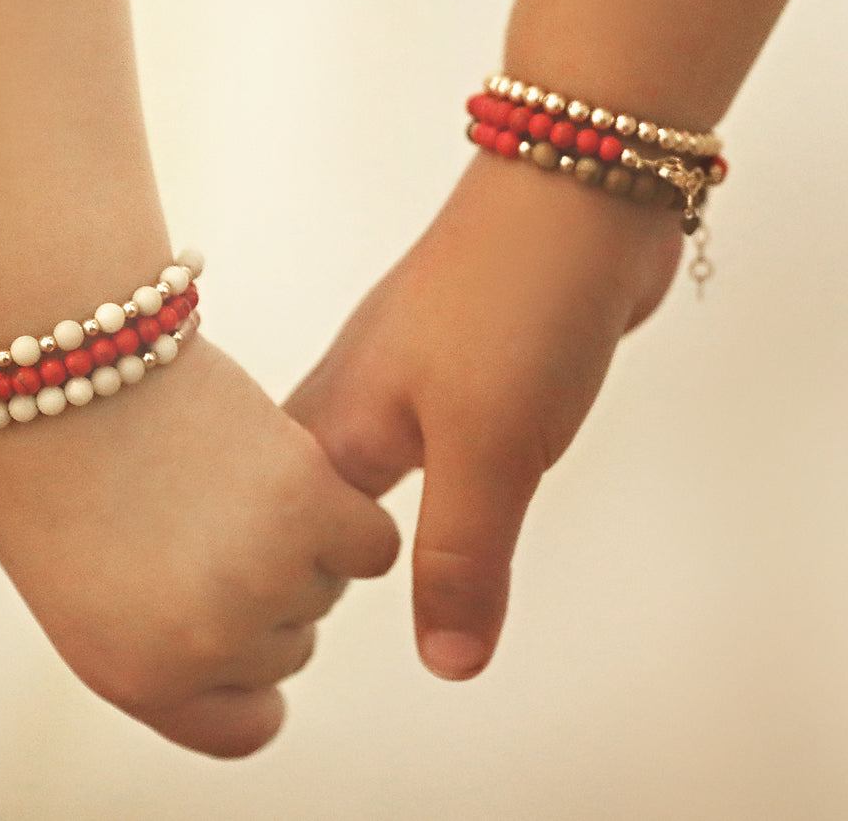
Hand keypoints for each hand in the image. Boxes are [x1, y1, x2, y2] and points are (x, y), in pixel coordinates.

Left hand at [0, 337, 399, 757]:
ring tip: (225, 479)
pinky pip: (370, 542)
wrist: (48, 359)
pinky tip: (288, 472)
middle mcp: (206, 643)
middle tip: (210, 520)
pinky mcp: (308, 500)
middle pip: (289, 647)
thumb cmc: (48, 460)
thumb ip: (164, 641)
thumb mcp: (84, 596)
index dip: (251, 681)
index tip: (251, 645)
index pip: (244, 727)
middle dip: (262, 593)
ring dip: (299, 541)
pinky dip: (343, 512)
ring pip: (326, 586)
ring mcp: (264, 574)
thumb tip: (244, 641)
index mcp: (139, 677)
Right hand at [285, 151, 681, 680]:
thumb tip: (444, 665)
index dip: (272, 583)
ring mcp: (413, 367)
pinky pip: (429, 434)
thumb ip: (462, 561)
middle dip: (302, 549)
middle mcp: (361, 391)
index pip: (278, 525)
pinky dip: (430, 477)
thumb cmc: (517, 303)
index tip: (263, 644)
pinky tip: (442, 496)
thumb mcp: (489, 450)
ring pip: (370, 458)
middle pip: (308, 489)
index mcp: (341, 418)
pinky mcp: (470, 355)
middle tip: (292, 622)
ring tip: (350, 576)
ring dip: (363, 513)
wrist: (584, 182)